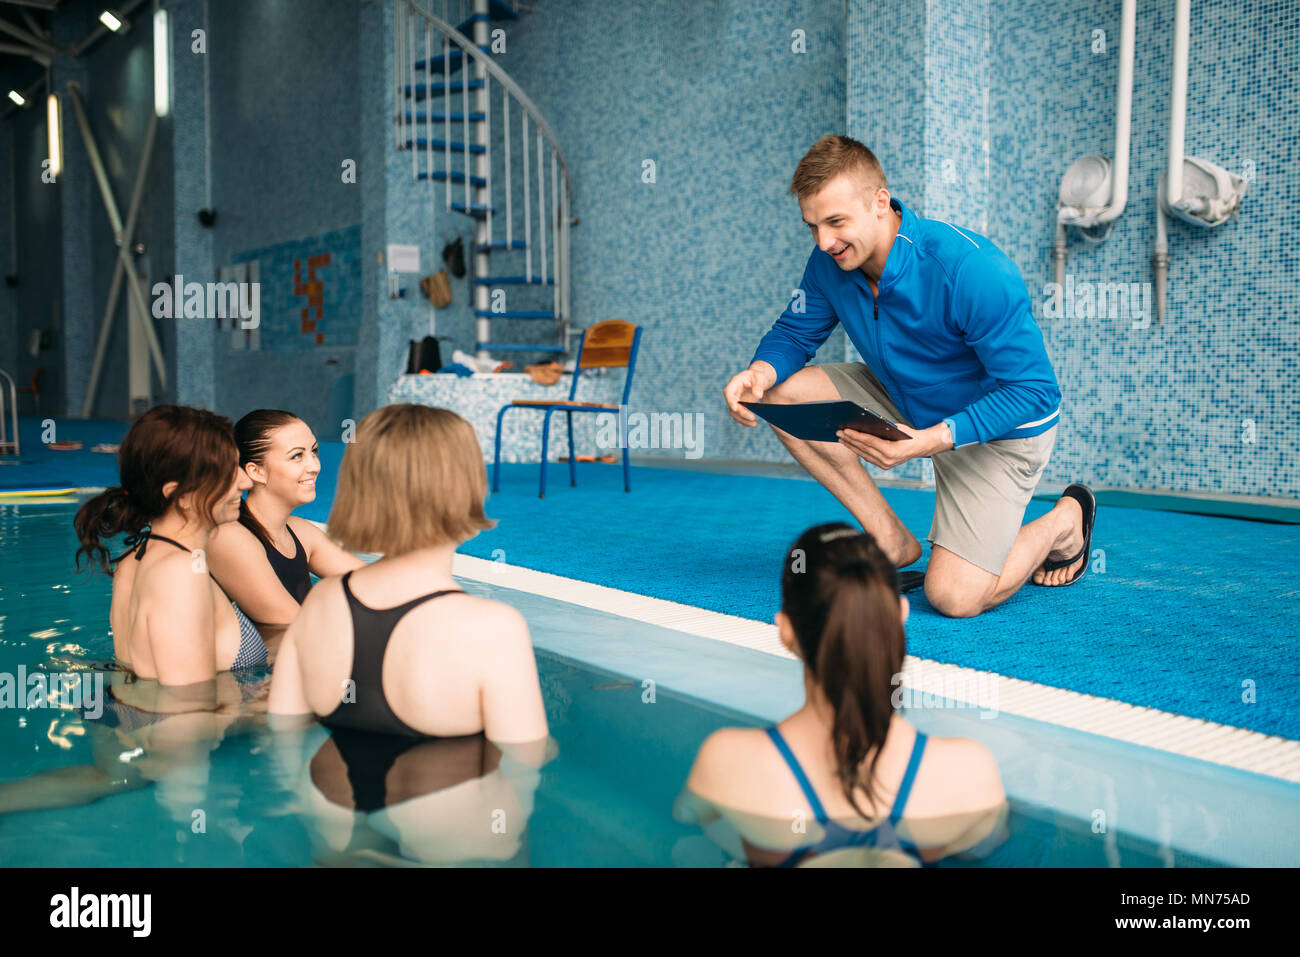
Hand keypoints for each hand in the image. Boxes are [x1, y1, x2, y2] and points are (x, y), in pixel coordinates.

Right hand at [723, 363, 776, 426]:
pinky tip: (753, 424)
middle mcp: (732, 393)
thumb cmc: (757, 377)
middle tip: (753, 418)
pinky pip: (739, 416)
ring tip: (755, 424)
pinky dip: (745, 421)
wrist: (758, 380)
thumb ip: (758, 385)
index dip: (730, 401)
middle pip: (731, 405)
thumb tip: (758, 396)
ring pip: (734, 413)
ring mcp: (735, 401)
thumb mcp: (760, 377)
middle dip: (741, 413)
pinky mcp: (739, 407)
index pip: (728, 393)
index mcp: (734, 383)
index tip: (736, 409)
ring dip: (743, 420)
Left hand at [836, 421, 950, 468]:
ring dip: (851, 446)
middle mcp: (887, 460)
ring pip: (863, 454)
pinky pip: (867, 458)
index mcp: (891, 451)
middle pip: (863, 448)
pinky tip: (850, 445)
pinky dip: (858, 451)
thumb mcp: (895, 428)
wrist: (920, 446)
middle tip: (838, 433)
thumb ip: (880, 428)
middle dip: (849, 440)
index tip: (845, 430)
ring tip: (841, 438)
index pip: (869, 442)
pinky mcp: (884, 466)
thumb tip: (863, 424)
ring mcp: (885, 465)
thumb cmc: (908, 434)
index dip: (855, 435)